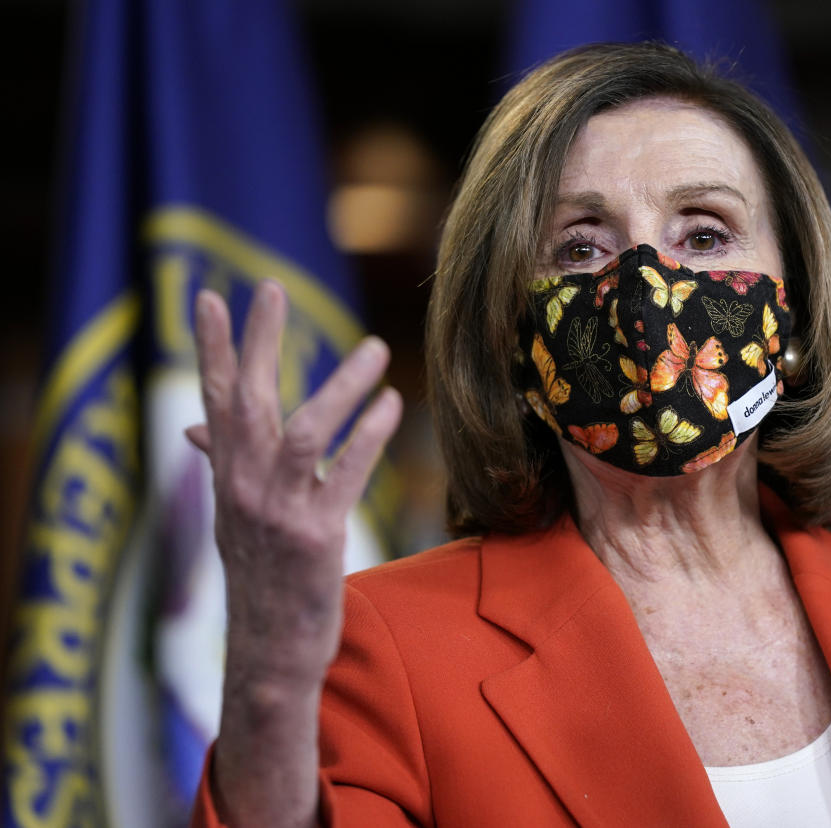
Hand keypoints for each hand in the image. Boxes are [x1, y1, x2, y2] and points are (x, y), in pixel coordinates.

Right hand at [189, 281, 401, 687]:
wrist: (270, 647)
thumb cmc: (261, 575)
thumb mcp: (234, 516)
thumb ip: (222, 464)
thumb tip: (193, 427)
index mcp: (226, 477)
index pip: (213, 399)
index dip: (211, 348)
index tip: (211, 297)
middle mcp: (243, 488)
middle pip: (246, 400)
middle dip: (256, 341)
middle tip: (270, 287)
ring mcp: (278, 512)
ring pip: (303, 431)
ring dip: (341, 385)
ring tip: (375, 347)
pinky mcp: (316, 537)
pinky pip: (345, 475)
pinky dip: (370, 437)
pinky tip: (393, 405)